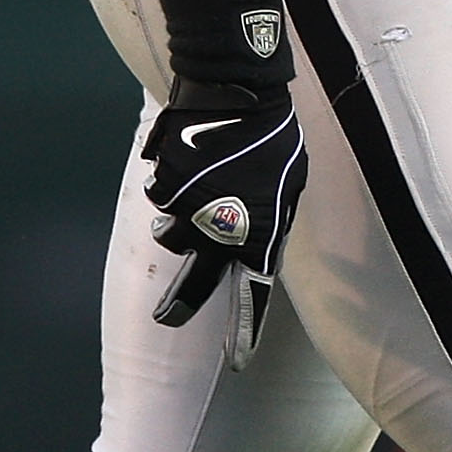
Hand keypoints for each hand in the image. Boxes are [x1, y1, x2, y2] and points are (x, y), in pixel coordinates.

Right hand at [141, 85, 306, 367]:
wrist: (239, 89)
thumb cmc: (273, 134)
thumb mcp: (290, 180)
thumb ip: (274, 217)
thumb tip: (258, 243)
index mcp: (259, 231)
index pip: (253, 293)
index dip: (244, 330)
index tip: (237, 362)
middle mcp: (220, 229)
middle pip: (193, 287)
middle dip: (179, 306)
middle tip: (168, 318)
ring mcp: (188, 208)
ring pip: (170, 234)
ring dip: (177, 221)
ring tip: (197, 187)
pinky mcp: (164, 184)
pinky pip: (160, 194)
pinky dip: (170, 182)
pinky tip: (187, 156)